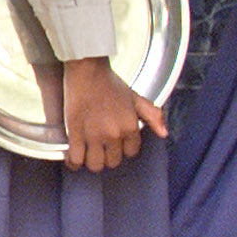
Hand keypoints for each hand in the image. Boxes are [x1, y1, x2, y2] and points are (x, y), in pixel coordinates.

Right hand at [63, 57, 166, 171]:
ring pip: (95, 165)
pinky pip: (76, 159)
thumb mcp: (135, 98)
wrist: (87, 71)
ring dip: (91, 162)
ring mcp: (94, 136)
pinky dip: (74, 163)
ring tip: (87, 154)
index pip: (131, 152)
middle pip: (113, 162)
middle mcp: (114, 135)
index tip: (115, 144)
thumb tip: (163, 133)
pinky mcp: (76, 134)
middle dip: (107, 157)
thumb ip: (152, 116)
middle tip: (100, 148)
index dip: (122, 149)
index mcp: (130, 127)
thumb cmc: (109, 83)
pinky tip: (73, 160)